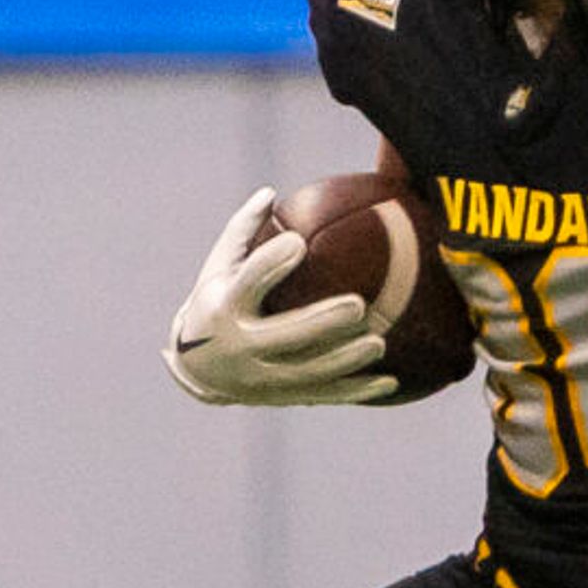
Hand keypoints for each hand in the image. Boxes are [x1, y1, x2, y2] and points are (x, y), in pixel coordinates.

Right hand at [167, 188, 395, 405]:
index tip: (298, 244)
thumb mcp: (217, 267)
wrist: (196, 370)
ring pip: (308, 372)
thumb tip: (270, 191)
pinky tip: (391, 381)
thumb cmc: (215, 303)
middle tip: (358, 305)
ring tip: (380, 343)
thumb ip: (243, 230)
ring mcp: (260, 378)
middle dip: (321, 322)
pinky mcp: (280, 397)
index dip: (270, 264)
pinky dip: (357, 391)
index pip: (248, 284)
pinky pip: (324, 395)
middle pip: (285, 335)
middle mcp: (241, 346)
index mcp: (225, 307)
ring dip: (345, 360)